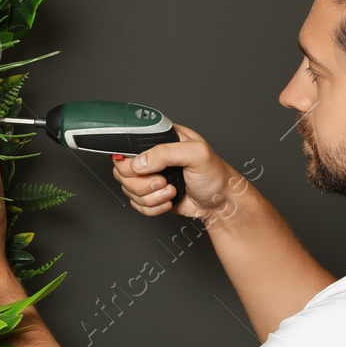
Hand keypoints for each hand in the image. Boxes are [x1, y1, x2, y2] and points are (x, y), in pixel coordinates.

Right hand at [109, 121, 236, 222]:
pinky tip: (168, 201)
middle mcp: (153, 156)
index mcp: (161, 139)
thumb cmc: (216, 175)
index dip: (130, 161)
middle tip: (163, 182)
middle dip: (143, 183)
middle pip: (123, 171)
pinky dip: (152, 207)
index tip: (144, 170)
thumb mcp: (196, 154)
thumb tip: (139, 162)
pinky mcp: (152, 194)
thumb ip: (165, 153)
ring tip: (171, 191)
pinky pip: (136, 203)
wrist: (222, 202)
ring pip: (129, 189)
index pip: (128, 145)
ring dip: (150, 197)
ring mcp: (151, 176)